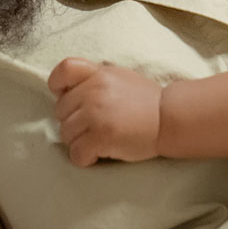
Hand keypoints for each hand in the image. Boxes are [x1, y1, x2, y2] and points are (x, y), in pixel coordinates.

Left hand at [48, 57, 164, 166]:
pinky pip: (76, 154)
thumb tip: (68, 90)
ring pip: (65, 134)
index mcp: (98, 73)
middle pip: (61, 111)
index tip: (66, 97)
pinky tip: (98, 155)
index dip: (58, 85)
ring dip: (78, 141)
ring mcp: (95, 114)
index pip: (63, 70)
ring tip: (98, 141)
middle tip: (93, 127)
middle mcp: (93, 91)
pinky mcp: (100, 137)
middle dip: (73, 121)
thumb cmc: (146, 100)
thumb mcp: (119, 77)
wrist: (169, 118)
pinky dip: (84, 158)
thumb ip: (95, 79)